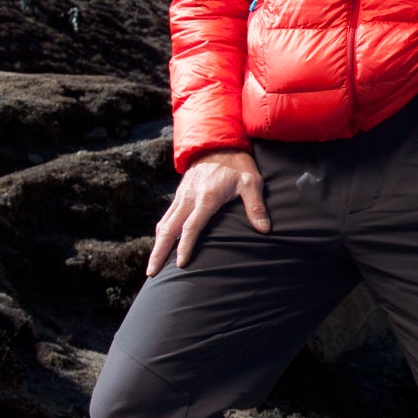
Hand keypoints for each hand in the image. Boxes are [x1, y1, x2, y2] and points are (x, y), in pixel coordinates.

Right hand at [148, 149, 268, 274]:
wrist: (218, 144)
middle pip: (169, 229)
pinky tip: (159, 245)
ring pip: (164, 224)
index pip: (192, 226)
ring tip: (151, 266)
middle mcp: (189, 198)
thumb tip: (265, 229)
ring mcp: (181, 196)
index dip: (185, 246)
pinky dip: (161, 233)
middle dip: (159, 252)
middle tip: (151, 273)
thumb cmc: (238, 165)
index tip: (180, 264)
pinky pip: (166, 217)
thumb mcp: (252, 183)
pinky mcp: (179, 195)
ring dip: (156, 245)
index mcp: (206, 197)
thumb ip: (256, 207)